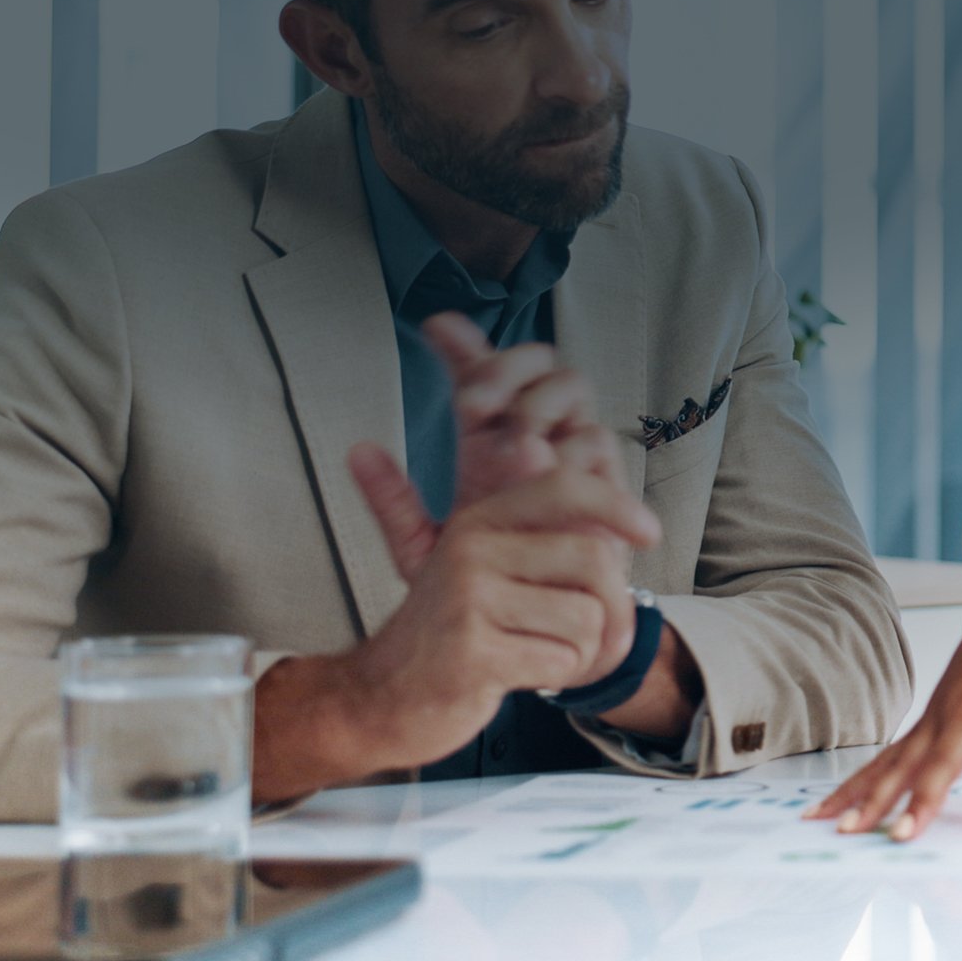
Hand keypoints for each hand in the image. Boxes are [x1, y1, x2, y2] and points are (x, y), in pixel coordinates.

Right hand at [255, 460, 662, 794]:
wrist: (379, 700)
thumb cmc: (448, 637)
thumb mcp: (484, 575)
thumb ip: (548, 546)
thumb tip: (631, 528)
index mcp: (478, 523)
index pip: (565, 489)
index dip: (618, 506)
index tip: (650, 533)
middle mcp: (472, 551)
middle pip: (595, 559)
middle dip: (612, 607)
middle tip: (585, 636)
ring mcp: (469, 600)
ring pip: (588, 616)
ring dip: (582, 651)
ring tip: (540, 655)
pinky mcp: (475, 652)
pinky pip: (564, 659)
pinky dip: (559, 676)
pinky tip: (523, 674)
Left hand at [353, 315, 635, 582]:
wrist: (537, 631)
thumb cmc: (486, 583)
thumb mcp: (423, 543)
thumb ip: (392, 498)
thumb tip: (357, 448)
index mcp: (486, 439)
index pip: (481, 370)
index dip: (463, 342)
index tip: (435, 329)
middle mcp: (533, 433)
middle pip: (535, 360)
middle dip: (503, 371)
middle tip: (471, 407)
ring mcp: (570, 451)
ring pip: (570, 387)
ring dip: (536, 407)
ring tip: (510, 447)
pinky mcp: (604, 480)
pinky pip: (594, 441)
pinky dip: (568, 450)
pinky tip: (540, 470)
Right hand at [814, 545, 961, 840]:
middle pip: (944, 765)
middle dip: (920, 802)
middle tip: (899, 839)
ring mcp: (939, 719)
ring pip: (899, 763)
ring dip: (869, 797)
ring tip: (842, 832)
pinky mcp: (921, 723)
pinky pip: (883, 759)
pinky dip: (854, 785)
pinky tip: (824, 814)